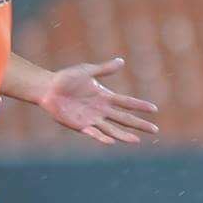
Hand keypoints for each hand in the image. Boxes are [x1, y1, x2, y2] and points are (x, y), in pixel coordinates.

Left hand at [36, 57, 159, 145]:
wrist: (49, 88)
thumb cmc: (67, 78)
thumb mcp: (88, 71)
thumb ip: (104, 69)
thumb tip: (122, 61)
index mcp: (105, 97)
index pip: (127, 102)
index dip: (140, 106)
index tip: (154, 109)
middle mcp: (102, 110)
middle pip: (124, 118)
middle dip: (139, 124)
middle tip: (154, 129)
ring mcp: (92, 119)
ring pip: (112, 129)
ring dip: (124, 135)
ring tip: (137, 140)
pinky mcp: (81, 126)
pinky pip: (94, 133)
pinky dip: (102, 137)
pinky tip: (112, 141)